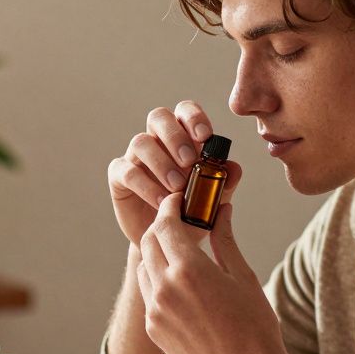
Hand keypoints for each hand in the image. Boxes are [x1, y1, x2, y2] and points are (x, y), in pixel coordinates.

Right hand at [107, 101, 241, 245]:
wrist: (167, 242)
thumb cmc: (190, 213)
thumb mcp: (212, 200)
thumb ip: (224, 183)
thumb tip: (235, 168)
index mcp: (182, 137)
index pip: (184, 112)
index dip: (193, 117)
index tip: (204, 136)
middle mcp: (157, 141)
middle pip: (158, 117)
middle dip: (175, 135)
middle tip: (189, 161)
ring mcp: (135, 157)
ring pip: (141, 142)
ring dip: (161, 163)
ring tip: (178, 188)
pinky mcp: (119, 177)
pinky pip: (127, 171)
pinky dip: (146, 186)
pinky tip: (163, 202)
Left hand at [134, 194, 295, 353]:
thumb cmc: (254, 327)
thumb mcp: (242, 277)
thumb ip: (225, 240)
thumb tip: (222, 210)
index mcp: (189, 270)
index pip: (165, 224)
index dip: (169, 207)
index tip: (178, 200)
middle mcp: (165, 288)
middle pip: (149, 242)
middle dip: (161, 226)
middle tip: (178, 220)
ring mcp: (155, 311)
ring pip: (144, 268)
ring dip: (157, 253)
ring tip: (180, 252)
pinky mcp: (154, 330)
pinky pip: (149, 294)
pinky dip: (158, 280)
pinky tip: (180, 283)